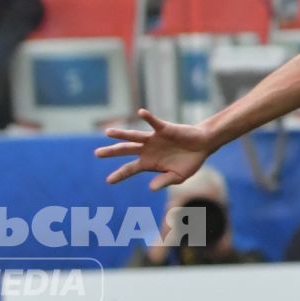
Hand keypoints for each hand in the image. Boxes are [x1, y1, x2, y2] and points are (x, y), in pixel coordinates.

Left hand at [95, 109, 214, 187]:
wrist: (202, 146)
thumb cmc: (189, 162)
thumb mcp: (177, 177)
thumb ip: (164, 181)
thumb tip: (151, 188)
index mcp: (148, 163)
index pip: (130, 169)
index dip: (119, 175)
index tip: (108, 181)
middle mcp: (147, 149)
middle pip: (125, 151)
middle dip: (111, 152)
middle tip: (97, 154)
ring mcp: (154, 138)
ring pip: (134, 136)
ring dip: (122, 134)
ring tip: (108, 132)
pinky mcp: (164, 129)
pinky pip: (154, 122)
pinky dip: (148, 117)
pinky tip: (140, 112)